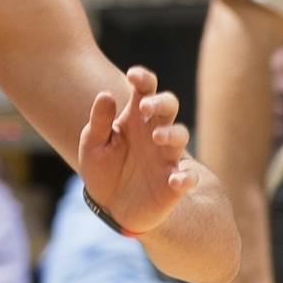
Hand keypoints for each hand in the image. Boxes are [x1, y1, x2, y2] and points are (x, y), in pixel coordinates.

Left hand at [78, 66, 195, 234]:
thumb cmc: (103, 169)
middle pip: (168, 106)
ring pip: (181, 135)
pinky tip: (175, 179)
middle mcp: (154, 132)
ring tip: (157, 137)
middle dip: (161, 102)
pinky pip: (188, 177)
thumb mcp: (93, 145)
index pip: (145, 91)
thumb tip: (105, 94)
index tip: (133, 75)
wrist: (110, 207)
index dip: (143, 79)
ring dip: (172, 134)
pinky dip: (186, 177)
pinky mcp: (174, 183)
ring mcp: (166, 156)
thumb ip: (99, 121)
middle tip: (146, 106)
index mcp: (135, 119)